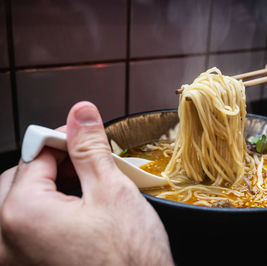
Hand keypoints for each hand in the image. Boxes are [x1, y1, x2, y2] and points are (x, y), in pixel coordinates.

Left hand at [0, 101, 172, 265]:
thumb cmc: (128, 258)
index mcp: (21, 214)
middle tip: (91, 167)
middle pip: (23, 179)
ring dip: (56, 188)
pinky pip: (31, 227)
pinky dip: (52, 212)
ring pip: (26, 202)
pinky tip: (81, 214)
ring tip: (90, 192)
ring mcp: (16, 258)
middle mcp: (6, 241)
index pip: (35, 156)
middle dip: (57, 165)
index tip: (85, 138)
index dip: (64, 140)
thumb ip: (89, 147)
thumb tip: (80, 113)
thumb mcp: (111, 191)